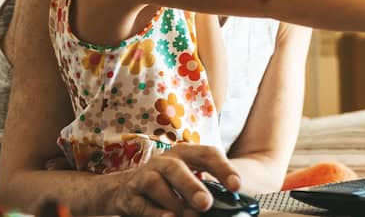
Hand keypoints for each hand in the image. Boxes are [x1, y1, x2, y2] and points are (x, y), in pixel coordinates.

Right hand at [111, 144, 240, 216]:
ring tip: (189, 216)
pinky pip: (141, 204)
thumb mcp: (190, 179)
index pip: (207, 154)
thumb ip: (208, 189)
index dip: (223, 168)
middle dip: (192, 186)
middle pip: (177, 168)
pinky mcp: (130, 196)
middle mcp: (164, 162)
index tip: (236, 186)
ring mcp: (144, 177)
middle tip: (206, 204)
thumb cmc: (170, 184)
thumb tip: (229, 207)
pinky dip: (155, 213)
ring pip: (156, 184)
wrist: (128, 189)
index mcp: (185, 154)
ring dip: (173, 202)